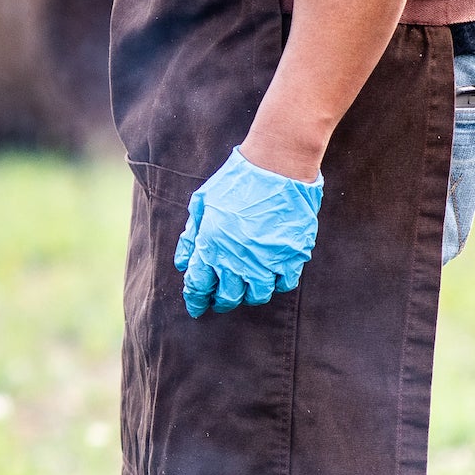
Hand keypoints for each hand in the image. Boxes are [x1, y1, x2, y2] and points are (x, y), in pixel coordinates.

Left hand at [173, 148, 322, 316]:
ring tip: (246, 287)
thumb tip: (181, 264)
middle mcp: (237, 260)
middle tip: (219, 301)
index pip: (198, 286)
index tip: (196, 307)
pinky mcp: (292, 256)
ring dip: (249, 295)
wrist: (276, 167)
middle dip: (220, 302)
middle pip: (227, 297)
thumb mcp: (202, 203)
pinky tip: (272, 276)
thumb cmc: (235, 181)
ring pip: (257, 296)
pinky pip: (284, 284)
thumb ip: (191, 236)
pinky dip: (277, 284)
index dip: (195, 300)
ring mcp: (266, 260)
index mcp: (211, 246)